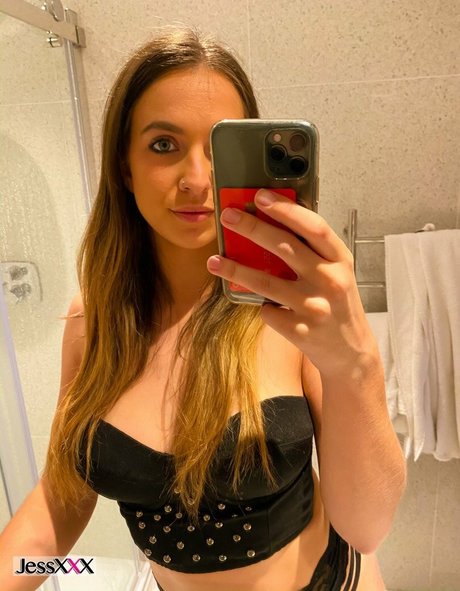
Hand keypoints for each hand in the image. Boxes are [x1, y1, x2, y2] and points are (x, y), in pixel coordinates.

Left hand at [206, 189, 378, 377]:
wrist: (349, 351)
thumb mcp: (336, 271)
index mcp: (340, 260)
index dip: (286, 209)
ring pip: (266, 282)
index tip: (260, 196)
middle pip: (284, 247)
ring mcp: (314, 307)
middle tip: (227, 217)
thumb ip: (313, 251)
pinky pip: (267, 311)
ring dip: (235, 269)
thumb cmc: (337, 302)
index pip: (313, 226)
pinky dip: (261, 306)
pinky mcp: (300, 330)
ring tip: (214, 261)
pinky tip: (263, 305)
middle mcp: (330, 280)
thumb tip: (273, 221)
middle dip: (252, 228)